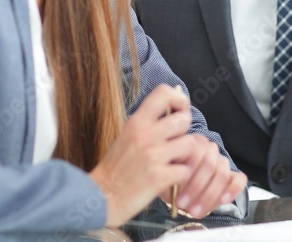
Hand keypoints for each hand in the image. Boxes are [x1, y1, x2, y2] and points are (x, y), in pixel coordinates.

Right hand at [88, 85, 195, 226]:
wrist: (101, 198)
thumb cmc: (116, 168)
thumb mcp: (127, 136)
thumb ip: (149, 122)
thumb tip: (174, 103)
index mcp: (136, 122)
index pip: (164, 93)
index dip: (180, 99)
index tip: (181, 111)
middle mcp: (144, 135)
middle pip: (184, 119)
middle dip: (185, 132)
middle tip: (177, 143)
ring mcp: (152, 156)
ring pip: (190, 144)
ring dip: (187, 155)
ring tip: (176, 162)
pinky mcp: (159, 177)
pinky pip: (186, 170)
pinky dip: (182, 176)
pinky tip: (172, 178)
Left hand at [167, 133, 247, 217]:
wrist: (178, 187)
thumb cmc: (170, 180)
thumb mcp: (164, 175)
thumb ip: (171, 172)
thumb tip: (177, 177)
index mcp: (192, 143)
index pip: (195, 152)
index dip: (187, 173)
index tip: (177, 193)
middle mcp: (209, 149)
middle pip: (209, 164)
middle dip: (196, 188)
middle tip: (184, 205)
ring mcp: (222, 162)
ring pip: (222, 173)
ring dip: (209, 195)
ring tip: (195, 210)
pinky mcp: (233, 176)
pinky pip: (240, 179)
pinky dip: (233, 190)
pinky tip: (223, 200)